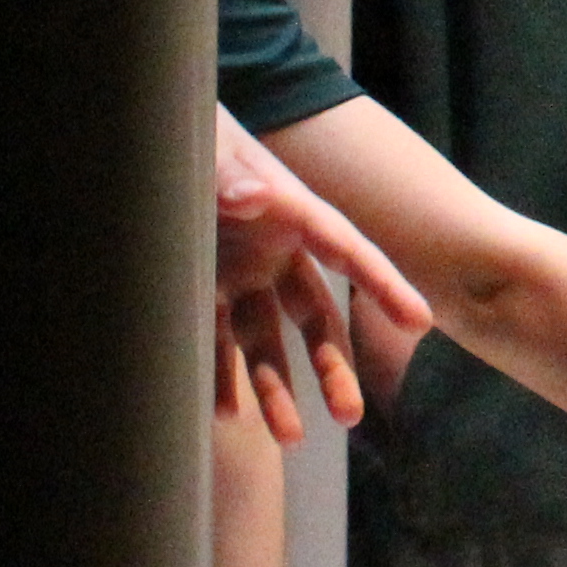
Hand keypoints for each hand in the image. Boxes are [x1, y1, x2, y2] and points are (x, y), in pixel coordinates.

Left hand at [213, 114, 428, 442]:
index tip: (420, 322)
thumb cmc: (191, 129)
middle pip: (313, 316)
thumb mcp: (209, 143)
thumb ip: (229, 170)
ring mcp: (236, 273)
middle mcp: (271, 250)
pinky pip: (213, 340)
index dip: (384, 286)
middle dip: (333, 366)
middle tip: (350, 417)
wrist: (146, 139)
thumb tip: (252, 197)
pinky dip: (220, 375)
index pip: (347, 251)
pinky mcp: (199, 288)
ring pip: (265, 341)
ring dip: (278, 388)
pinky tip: (225, 411)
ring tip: (289, 437)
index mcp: (290, 211)